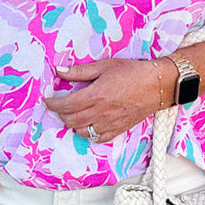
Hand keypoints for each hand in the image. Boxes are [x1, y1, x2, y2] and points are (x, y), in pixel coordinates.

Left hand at [43, 57, 167, 142]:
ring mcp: (109, 123)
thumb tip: (60, 71)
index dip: (52, 104)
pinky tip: (88, 124)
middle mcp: (101, 112)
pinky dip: (88, 133)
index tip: (47, 100)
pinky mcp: (118, 129)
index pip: (65, 105)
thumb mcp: (105, 66)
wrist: (157, 85)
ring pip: (81, 131)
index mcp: (96, 95)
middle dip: (61, 113)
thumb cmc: (132, 72)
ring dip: (73, 123)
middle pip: (70, 120)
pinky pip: (97, 138)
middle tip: (60, 105)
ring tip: (74, 113)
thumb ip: (80, 71)